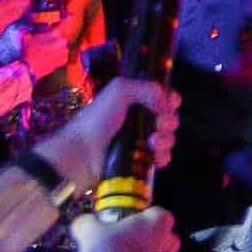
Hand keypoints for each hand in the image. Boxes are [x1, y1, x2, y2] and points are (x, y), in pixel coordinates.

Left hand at [35, 77, 181, 191]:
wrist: (80, 154)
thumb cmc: (98, 120)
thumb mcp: (119, 91)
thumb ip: (146, 88)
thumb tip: (167, 101)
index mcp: (132, 101)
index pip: (161, 97)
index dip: (170, 100)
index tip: (170, 105)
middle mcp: (137, 120)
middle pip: (167, 118)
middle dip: (169, 121)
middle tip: (159, 125)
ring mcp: (138, 142)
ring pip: (166, 139)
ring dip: (166, 140)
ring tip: (153, 143)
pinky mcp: (138, 162)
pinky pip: (160, 158)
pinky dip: (162, 157)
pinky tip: (156, 157)